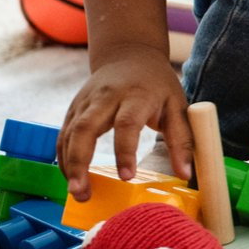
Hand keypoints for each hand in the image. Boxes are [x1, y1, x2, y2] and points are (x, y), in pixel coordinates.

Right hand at [57, 46, 194, 198]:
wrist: (130, 55)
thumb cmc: (157, 85)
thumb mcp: (177, 106)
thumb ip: (182, 140)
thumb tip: (186, 174)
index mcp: (135, 96)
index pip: (127, 124)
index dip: (125, 151)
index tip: (126, 177)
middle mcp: (105, 97)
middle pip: (85, 128)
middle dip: (80, 162)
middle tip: (82, 192)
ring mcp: (85, 102)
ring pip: (69, 133)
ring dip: (69, 165)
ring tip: (77, 193)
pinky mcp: (74, 108)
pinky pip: (63, 135)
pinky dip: (63, 158)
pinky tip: (71, 178)